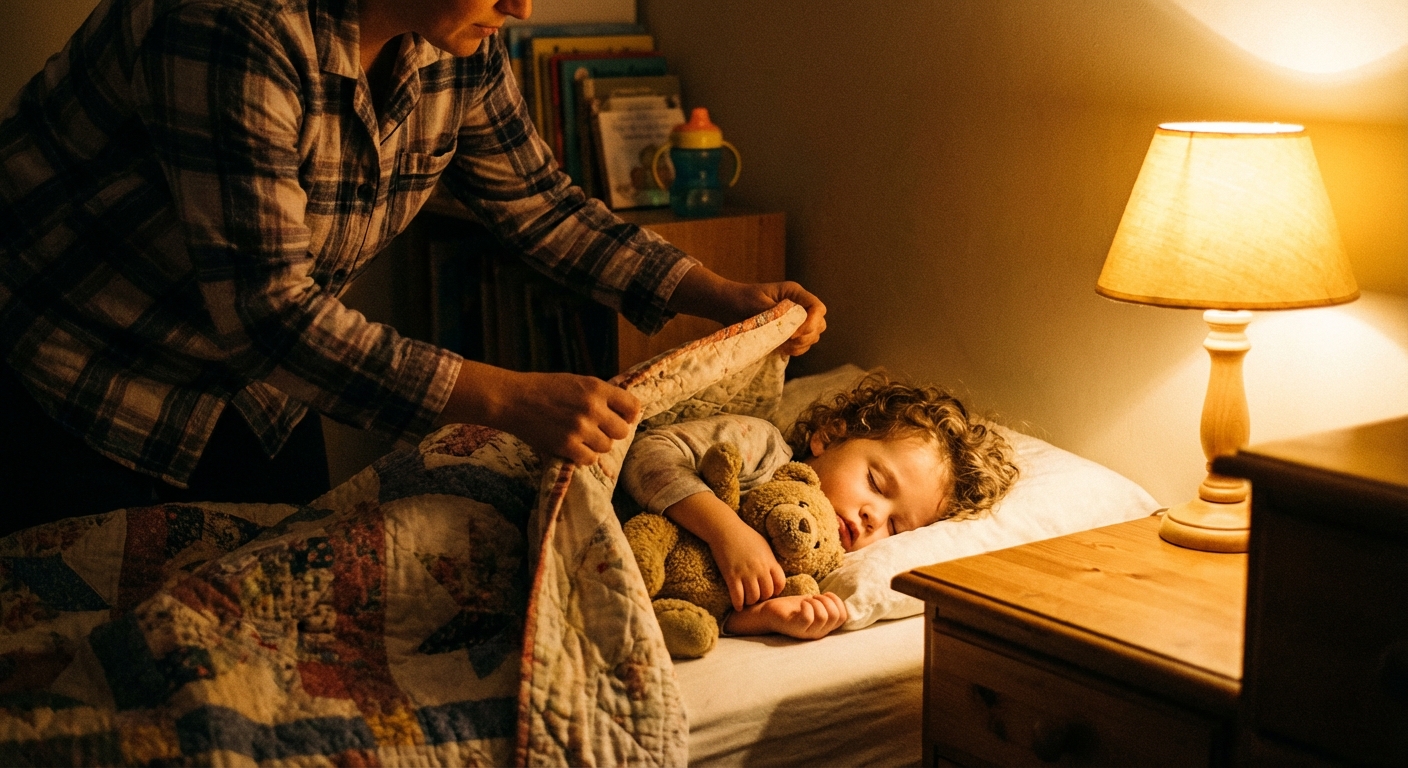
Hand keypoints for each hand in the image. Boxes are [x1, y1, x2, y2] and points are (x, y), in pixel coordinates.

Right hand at [436, 360, 640, 464]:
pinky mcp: (567, 445)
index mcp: (597, 388)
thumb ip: (600, 395)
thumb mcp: (576, 382)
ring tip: (581, 438)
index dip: (629, 415)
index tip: (621, 418)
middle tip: (597, 430)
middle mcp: (592, 408)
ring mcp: (580, 428)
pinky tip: (574, 447)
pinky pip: (590, 459)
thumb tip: (625, 412)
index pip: (632, 406)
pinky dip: (584, 456)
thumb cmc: (544, 388)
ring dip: (596, 445)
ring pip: (606, 447)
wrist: (513, 399)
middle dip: (612, 432)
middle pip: (622, 431)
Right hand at [664, 492, 787, 610]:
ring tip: (747, 600)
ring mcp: (745, 573)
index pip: (780, 583)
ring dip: (750, 602)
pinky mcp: (731, 576)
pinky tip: (738, 606)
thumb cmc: (744, 535)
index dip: (776, 590)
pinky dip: (738, 604)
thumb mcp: (763, 545)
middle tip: (757, 597)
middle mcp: (759, 569)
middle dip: (763, 597)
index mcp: (769, 561)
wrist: (725, 529)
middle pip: (767, 593)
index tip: (770, 590)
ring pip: (753, 597)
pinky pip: (737, 596)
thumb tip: (773, 572)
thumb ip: (769, 560)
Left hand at [667, 265, 826, 355]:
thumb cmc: (740, 300)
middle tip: (788, 341)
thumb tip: (793, 330)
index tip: (793, 333)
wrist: (727, 306)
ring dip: (802, 344)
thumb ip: (776, 316)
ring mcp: (795, 319)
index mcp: (794, 293)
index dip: (811, 323)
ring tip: (783, 346)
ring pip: (813, 336)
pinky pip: (802, 344)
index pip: (817, 308)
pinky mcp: (789, 331)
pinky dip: (796, 349)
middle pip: (819, 323)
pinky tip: (782, 349)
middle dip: (807, 336)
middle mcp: (798, 305)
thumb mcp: (757, 305)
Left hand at [724, 592, 848, 639]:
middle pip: (836, 616)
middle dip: (827, 600)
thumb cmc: (790, 607)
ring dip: (816, 602)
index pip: (843, 617)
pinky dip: (807, 606)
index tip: (824, 595)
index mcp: (824, 627)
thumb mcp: (812, 604)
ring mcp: (806, 632)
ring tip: (807, 600)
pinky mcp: (795, 628)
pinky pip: (808, 618)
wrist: (767, 612)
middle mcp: (818, 633)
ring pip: (823, 617)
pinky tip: (802, 603)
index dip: (837, 602)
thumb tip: (836, 598)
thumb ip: (825, 604)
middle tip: (814, 597)